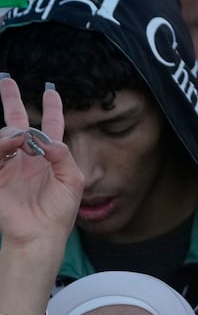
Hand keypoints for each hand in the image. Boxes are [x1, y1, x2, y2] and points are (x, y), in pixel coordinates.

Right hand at [0, 77, 82, 259]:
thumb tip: (48, 139)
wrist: (40, 234)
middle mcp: (28, 157)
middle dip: (12, 100)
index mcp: (49, 157)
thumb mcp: (72, 181)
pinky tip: (14, 140)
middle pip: (19, 122)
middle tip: (7, 80)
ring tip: (20, 133)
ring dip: (12, 129)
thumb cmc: (59, 212)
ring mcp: (10, 165)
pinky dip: (3, 143)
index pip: (50, 126)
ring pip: (5, 134)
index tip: (51, 90)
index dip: (51, 108)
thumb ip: (63, 156)